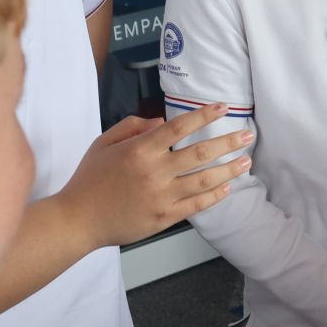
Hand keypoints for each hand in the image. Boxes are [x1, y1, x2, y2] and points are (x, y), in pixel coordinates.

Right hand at [58, 103, 253, 249]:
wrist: (78, 219)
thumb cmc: (89, 179)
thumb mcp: (104, 143)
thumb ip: (133, 127)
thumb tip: (162, 122)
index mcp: (139, 150)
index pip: (179, 127)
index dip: (204, 115)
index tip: (223, 107)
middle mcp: (154, 172)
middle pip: (200, 153)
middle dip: (228, 142)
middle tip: (247, 136)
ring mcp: (161, 198)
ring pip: (203, 181)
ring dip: (228, 170)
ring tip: (245, 162)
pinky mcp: (163, 218)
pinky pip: (196, 206)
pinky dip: (214, 196)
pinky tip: (227, 187)